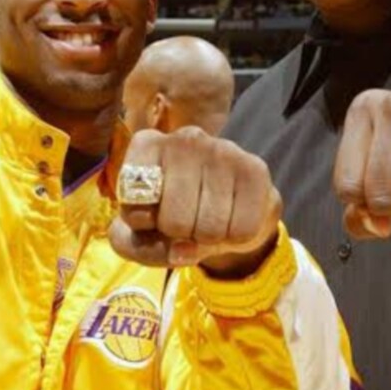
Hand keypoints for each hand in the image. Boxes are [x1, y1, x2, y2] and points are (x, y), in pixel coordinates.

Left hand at [108, 127, 282, 276]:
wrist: (227, 206)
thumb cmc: (173, 215)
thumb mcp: (140, 234)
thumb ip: (139, 247)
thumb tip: (181, 251)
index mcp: (146, 146)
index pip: (135, 208)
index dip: (143, 224)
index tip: (151, 213)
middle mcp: (184, 138)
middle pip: (175, 222)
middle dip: (180, 235)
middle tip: (186, 221)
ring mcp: (222, 149)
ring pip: (210, 229)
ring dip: (209, 239)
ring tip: (209, 218)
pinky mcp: (254, 168)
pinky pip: (242, 230)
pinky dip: (236, 238)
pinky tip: (232, 217)